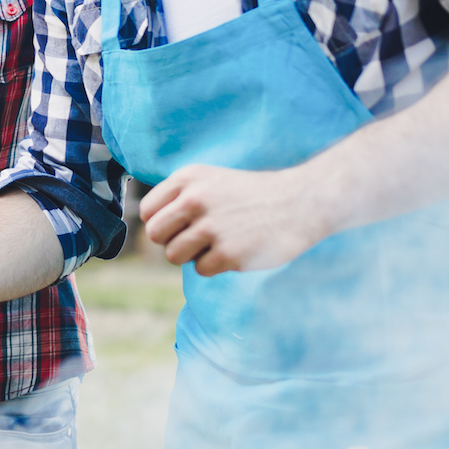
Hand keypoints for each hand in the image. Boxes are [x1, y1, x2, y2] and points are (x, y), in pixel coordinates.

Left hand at [138, 164, 336, 275]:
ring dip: (193, 255)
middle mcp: (196, 199)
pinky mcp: (228, 254)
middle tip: (196, 238)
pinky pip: (200, 270)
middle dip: (172, 241)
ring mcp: (212, 227)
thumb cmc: (251, 195)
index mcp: (189, 178)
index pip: (147, 211)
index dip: (162, 223)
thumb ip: (179, 196)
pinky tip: (235, 250)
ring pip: (174, 255)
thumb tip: (150, 226)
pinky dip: (215, 265)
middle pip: (156, 235)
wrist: (300, 203)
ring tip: (217, 243)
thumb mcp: (211, 179)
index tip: (179, 225)